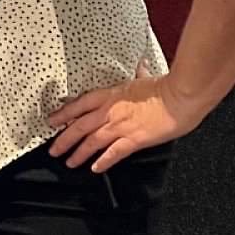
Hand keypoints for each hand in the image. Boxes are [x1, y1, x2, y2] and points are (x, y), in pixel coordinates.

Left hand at [48, 68, 205, 173]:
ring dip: (79, 153)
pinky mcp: (134, 139)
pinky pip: (113, 153)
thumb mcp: (146, 77)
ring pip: (92, 142)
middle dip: (64, 139)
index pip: (80, 104)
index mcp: (111, 94)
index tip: (53, 121)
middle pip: (80, 126)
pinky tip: (95, 168)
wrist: (181, 96)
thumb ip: (139, 74)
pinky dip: (103, 162)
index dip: (64, 114)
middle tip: (53, 150)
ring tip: (70, 162)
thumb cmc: (166, 86)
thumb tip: (141, 65)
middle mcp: (111, 111)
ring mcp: (121, 126)